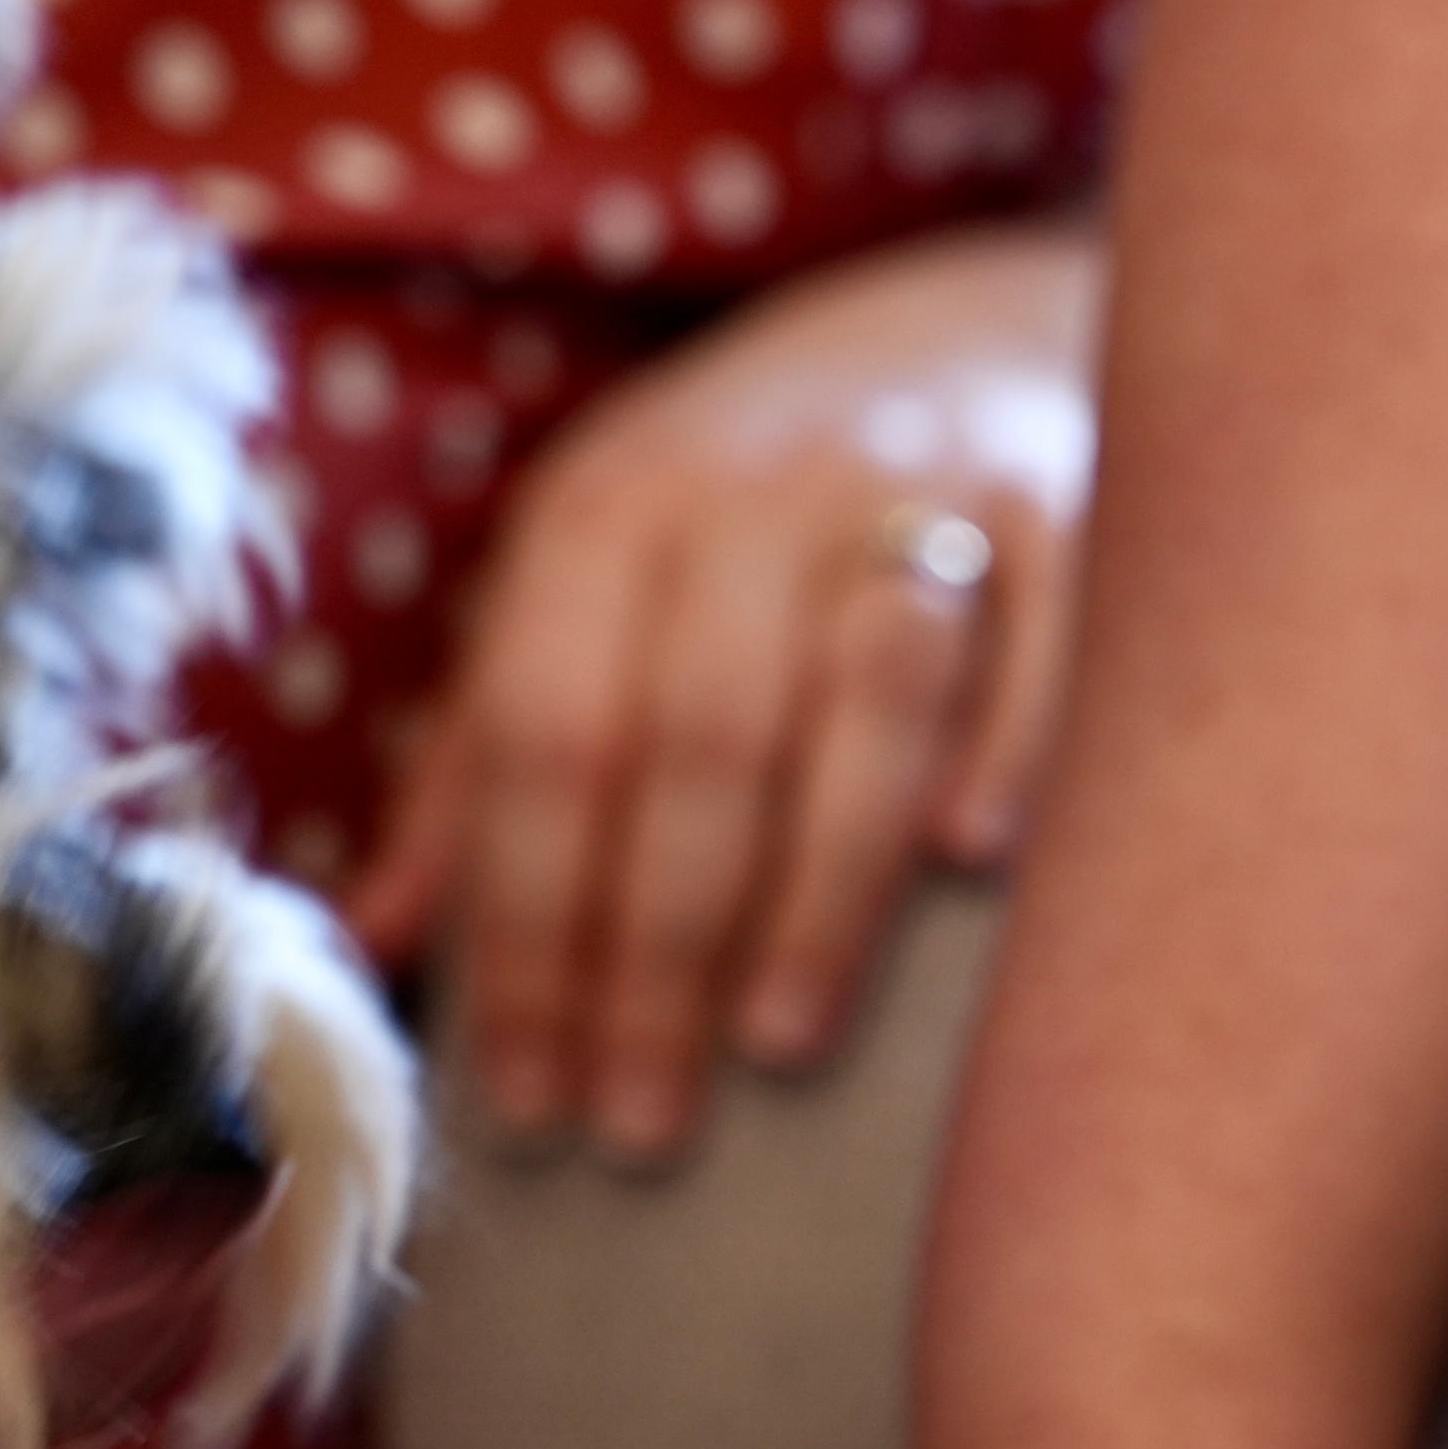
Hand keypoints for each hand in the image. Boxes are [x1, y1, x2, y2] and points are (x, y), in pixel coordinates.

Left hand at [339, 210, 1094, 1154]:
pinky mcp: (1069, 495)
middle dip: (659, 948)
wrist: (956, 327)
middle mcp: (758, 487)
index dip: (531, 928)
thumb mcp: (583, 585)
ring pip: (866, 698)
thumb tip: (378, 942)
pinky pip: (1043, 636)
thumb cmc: (741, 509)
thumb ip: (488, 755)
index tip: (531, 1094)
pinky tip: (975, 865)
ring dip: (821, 882)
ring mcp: (923, 484)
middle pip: (698, 740)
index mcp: (610, 510)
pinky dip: (1009, 744)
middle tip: (643, 1121)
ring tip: (779, 1042)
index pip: (548, 739)